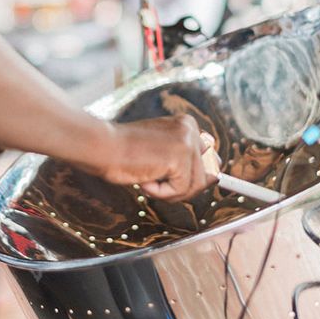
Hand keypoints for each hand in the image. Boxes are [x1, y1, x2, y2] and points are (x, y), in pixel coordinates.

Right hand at [88, 115, 215, 201]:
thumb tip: (216, 178)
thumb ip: (185, 163)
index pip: (209, 159)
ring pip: (194, 186)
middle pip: (208, 174)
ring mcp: (187, 142)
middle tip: (157, 181)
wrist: (103, 147)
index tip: (175, 179)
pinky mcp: (180, 157)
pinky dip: (161, 193)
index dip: (195, 176)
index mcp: (187, 125)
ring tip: (148, 179)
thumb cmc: (123, 153)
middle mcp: (191, 129)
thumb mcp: (160, 154)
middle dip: (184, 187)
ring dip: (170, 192)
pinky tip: (145, 179)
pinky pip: (180, 190)